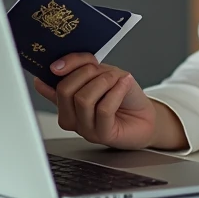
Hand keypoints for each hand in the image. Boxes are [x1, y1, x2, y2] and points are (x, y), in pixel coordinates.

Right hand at [34, 53, 184, 149]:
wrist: (146, 115)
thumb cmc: (124, 94)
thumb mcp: (103, 71)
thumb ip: (81, 66)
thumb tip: (56, 65)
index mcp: (66, 100)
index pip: (52, 82)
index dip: (60, 67)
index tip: (65, 61)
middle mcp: (71, 116)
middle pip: (64, 90)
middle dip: (87, 72)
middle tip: (103, 70)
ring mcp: (84, 128)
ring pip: (83, 99)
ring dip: (104, 82)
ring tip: (117, 79)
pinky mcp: (102, 135)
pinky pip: (103, 109)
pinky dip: (116, 92)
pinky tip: (124, 86)